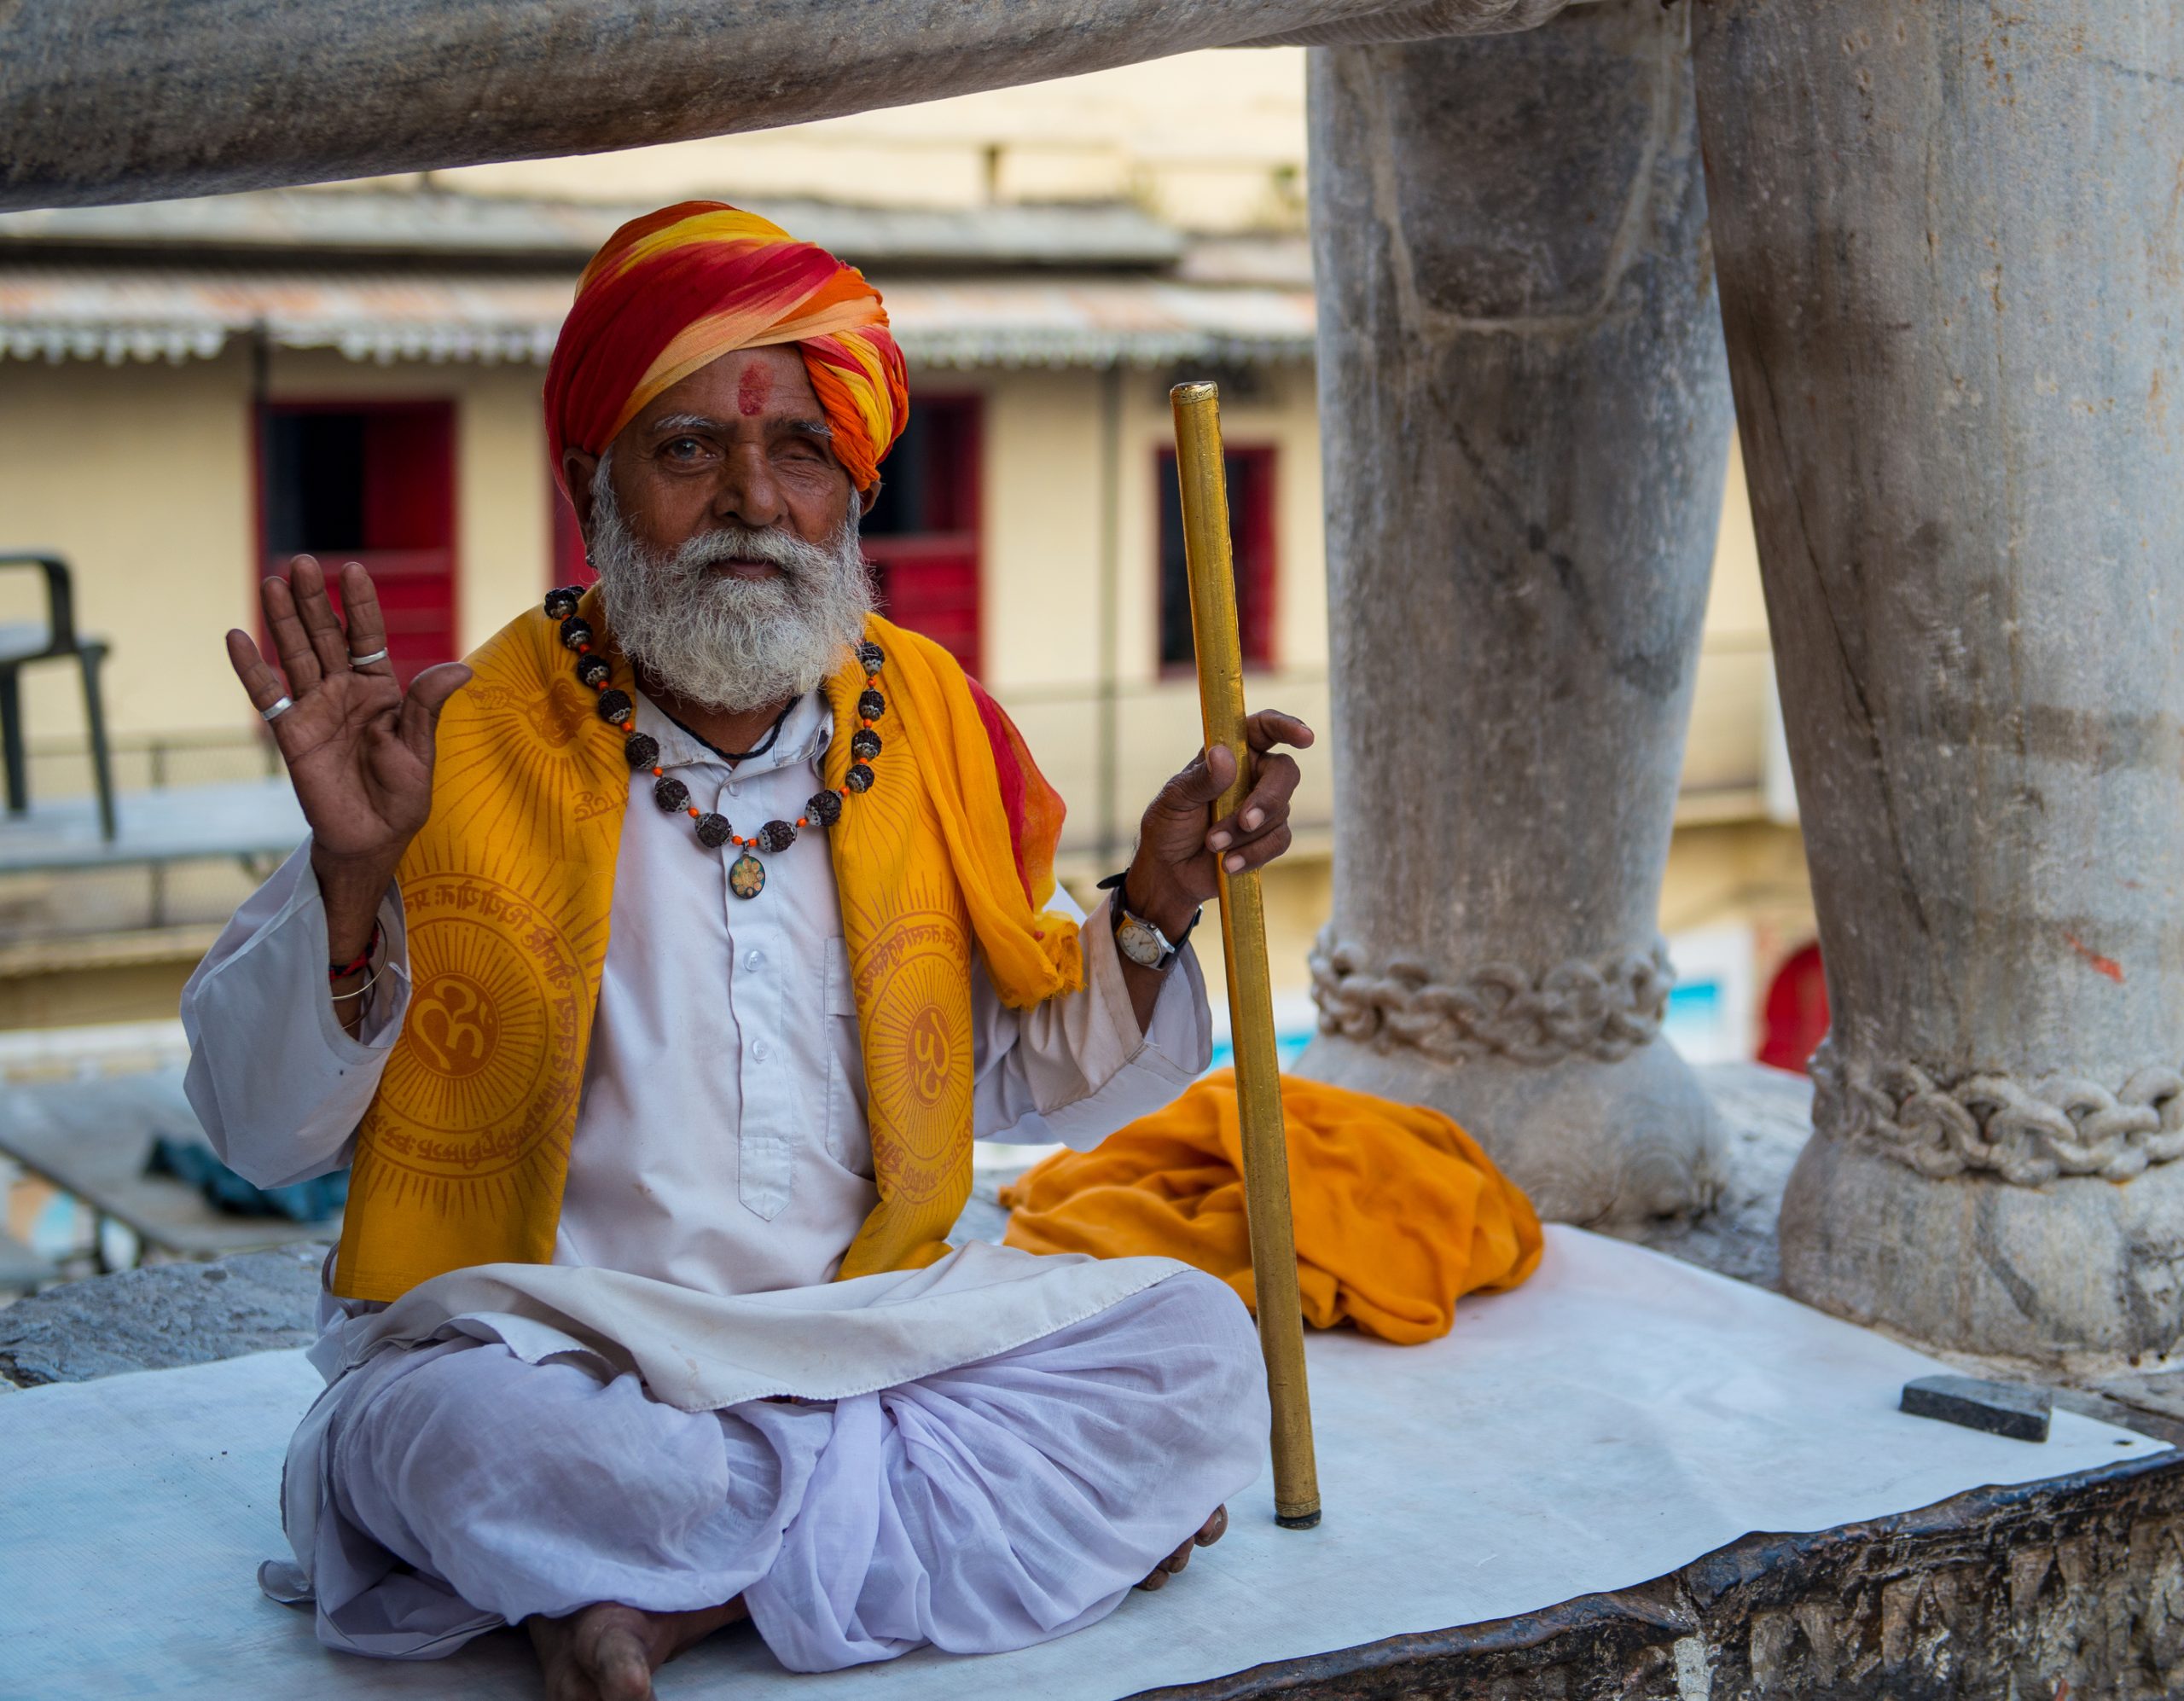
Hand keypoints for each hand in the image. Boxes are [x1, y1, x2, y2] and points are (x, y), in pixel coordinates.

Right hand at [226, 556, 469, 959]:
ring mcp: (315, 710)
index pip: (367, 638)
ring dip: (283, 620)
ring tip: (273, 581)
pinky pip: (268, 695)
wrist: (371, 840)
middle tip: (303, 563)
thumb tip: (461, 668)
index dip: (359, 605)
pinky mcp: (290, 734)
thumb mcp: (420, 751)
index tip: (352, 570)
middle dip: (314, 601)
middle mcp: (344, 692)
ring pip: (296, 655)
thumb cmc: (402, 798)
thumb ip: (427, 707)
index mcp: (381, 691)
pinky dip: (251, 668)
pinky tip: (236, 636)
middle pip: (327, 637)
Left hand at [1125, 709, 1315, 940]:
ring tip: (1212, 845)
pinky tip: (1228, 863)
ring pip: (1280, 811)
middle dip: (1268, 798)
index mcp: (1231, 754)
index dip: (1286, 727)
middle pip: (1285, 772)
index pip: (1264, 729)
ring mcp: (1263, 807)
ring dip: (1245, 833)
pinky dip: (1253, 853)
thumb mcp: (1174, 800)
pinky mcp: (1267, 838)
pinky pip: (1278, 841)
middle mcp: (1252, 776)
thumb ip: (1200, 779)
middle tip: (1246, 821)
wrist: (1168, 872)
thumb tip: (1225, 756)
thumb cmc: (1168, 826)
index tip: (1305, 738)